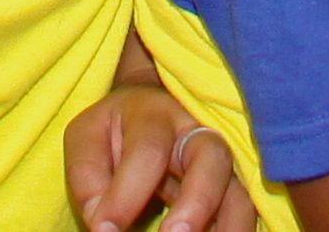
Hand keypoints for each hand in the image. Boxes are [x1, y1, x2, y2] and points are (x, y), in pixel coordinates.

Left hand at [63, 78, 251, 231]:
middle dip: (198, 200)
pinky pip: (242, 214)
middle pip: (212, 158)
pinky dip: (233, 230)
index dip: (125, 193)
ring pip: (240, 190)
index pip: (147, 151)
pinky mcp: (229, 190)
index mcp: (154, 115)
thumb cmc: (113, 130)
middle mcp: (196, 134)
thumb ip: (88, 177)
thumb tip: (103, 223)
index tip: (104, 228)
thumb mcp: (86, 139)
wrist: (148, 109)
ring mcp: (220, 163)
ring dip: (230, 225)